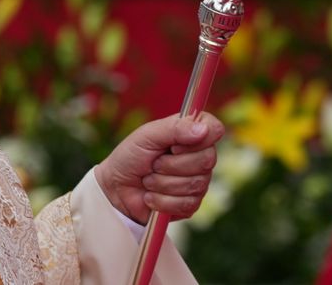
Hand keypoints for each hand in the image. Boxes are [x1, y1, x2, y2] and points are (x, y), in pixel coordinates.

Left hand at [94, 113, 224, 224]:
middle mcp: (199, 156)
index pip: (214, 129)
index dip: (196, 139)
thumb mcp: (146, 136)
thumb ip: (173, 128)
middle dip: (171, 164)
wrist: (116, 188)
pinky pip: (187, 204)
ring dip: (163, 183)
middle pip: (207, 160)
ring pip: (195, 184)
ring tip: (148, 180)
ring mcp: (198, 181)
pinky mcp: (191, 204)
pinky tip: (151, 196)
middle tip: (153, 163)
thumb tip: (203, 129)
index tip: (173, 145)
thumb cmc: (130, 156)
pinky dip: (162, 200)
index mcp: (191, 133)